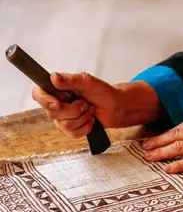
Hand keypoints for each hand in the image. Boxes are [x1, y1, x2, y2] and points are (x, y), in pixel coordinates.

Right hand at [32, 73, 159, 137]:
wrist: (115, 106)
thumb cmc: (102, 91)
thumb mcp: (87, 81)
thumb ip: (70, 80)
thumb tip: (53, 78)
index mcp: (56, 90)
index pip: (38, 94)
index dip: (45, 100)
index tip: (58, 103)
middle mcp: (56, 105)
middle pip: (52, 114)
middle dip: (74, 109)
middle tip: (85, 103)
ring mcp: (62, 119)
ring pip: (64, 125)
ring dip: (81, 118)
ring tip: (90, 110)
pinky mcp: (71, 130)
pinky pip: (72, 134)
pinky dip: (85, 127)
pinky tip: (91, 120)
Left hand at [142, 118, 182, 188]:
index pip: (180, 127)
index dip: (164, 133)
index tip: (153, 138)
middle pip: (176, 135)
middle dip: (158, 141)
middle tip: (144, 147)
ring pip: (179, 146)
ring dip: (162, 152)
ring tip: (149, 157)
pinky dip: (179, 165)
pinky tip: (168, 169)